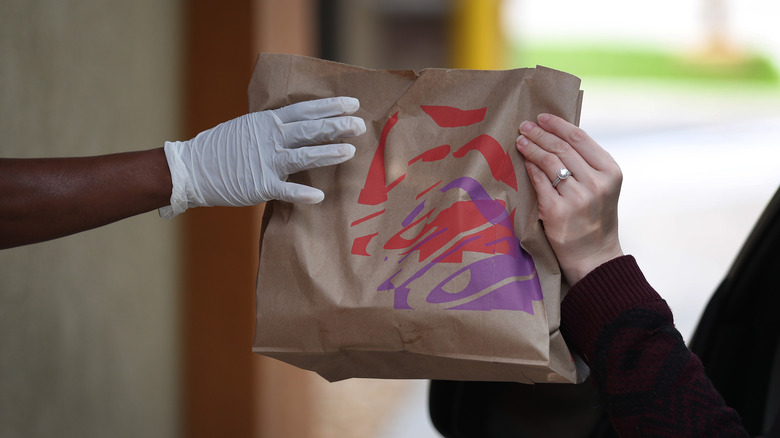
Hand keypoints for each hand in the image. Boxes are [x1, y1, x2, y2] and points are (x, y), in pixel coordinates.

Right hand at [160, 96, 366, 217]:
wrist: (191, 168)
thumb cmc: (222, 149)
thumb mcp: (248, 128)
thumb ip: (273, 127)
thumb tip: (300, 124)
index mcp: (268, 122)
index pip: (305, 110)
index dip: (330, 106)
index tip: (353, 104)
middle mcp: (269, 137)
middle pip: (309, 129)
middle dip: (337, 126)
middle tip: (360, 125)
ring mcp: (265, 161)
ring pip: (303, 155)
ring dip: (327, 152)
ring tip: (349, 151)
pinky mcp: (259, 185)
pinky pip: (284, 190)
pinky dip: (302, 193)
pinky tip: (319, 196)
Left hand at [515, 113, 623, 284]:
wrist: (594, 257)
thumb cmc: (595, 218)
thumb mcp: (603, 187)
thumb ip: (587, 164)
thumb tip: (558, 135)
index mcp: (610, 172)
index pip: (580, 138)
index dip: (558, 124)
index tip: (542, 117)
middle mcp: (596, 183)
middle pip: (561, 148)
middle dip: (540, 133)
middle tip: (524, 126)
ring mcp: (577, 198)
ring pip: (549, 162)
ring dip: (531, 147)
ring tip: (520, 140)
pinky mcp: (558, 211)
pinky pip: (539, 182)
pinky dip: (530, 168)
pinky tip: (524, 161)